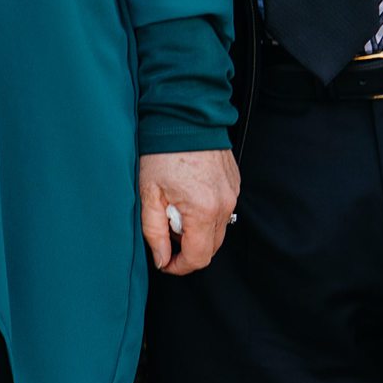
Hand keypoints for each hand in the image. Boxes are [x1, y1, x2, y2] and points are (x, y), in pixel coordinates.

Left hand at [139, 148, 239, 276]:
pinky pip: (223, 210)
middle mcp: (225, 205)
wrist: (183, 117)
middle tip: (166, 229)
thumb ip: (154, 232)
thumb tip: (162, 259)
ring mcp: (233, 194)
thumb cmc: (162, 152)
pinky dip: (206, 212)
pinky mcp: (234, 184)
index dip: (180, 266)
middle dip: (187, 247)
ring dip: (197, 229)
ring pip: (218, 229)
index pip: (198, 257)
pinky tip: (188, 195)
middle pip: (210, 247)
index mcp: (204, 211)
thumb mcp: (149, 194)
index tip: (165, 262)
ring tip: (175, 207)